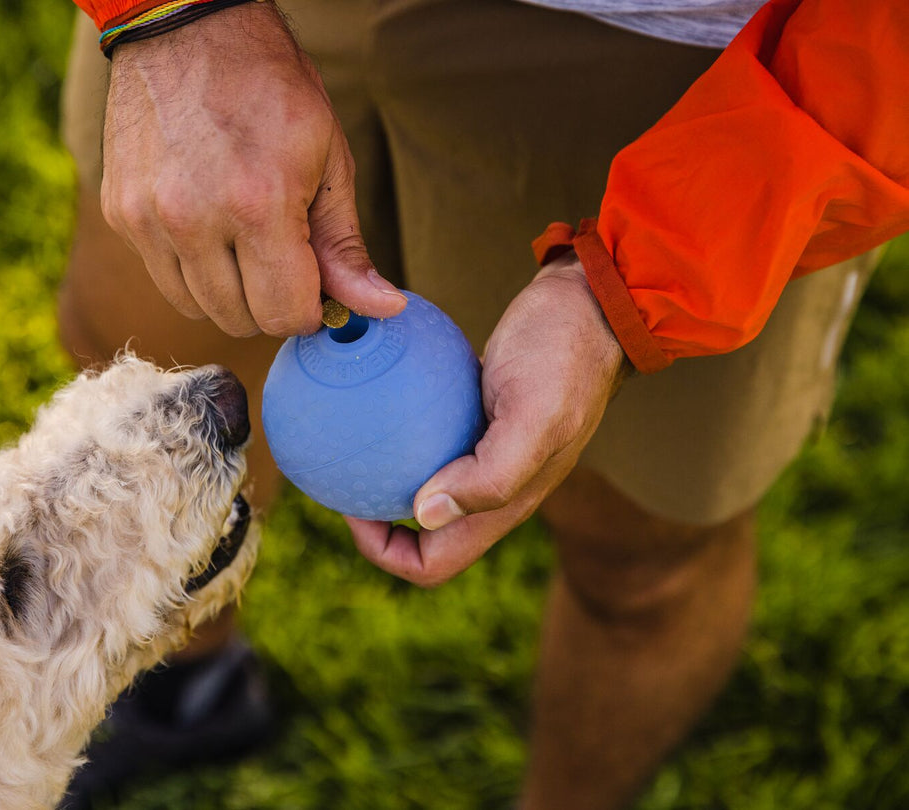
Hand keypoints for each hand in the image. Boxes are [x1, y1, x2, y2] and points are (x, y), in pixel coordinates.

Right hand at [100, 3, 405, 337]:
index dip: (309, 309)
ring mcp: (149, 219)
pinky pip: (163, 277)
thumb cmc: (269, 88)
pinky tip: (205, 222)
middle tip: (281, 257)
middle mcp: (194, 219)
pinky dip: (190, 268)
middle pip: (240, 320)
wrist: (186, 29)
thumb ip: (346, 244)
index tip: (313, 285)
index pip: (285, 314)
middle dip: (270, 302)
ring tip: (242, 239)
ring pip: (197, 308)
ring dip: (228, 292)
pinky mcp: (120, 214)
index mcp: (257, 204)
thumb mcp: (328, 158)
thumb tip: (383, 307)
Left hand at [347, 253, 631, 586]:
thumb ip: (490, 474)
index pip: (434, 563)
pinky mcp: (479, 418)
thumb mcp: (533, 413)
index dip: (387, 552)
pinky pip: (428, 440)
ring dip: (384, 478)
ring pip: (424, 488)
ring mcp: (487, 454)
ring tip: (346, 445)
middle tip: (340, 477)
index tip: (353, 510)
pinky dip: (398, 432)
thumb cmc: (564, 354)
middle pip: (422, 536)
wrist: (592, 304)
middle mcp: (495, 489)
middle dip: (375, 522)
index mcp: (508, 504)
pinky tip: (371, 402)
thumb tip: (424, 514)